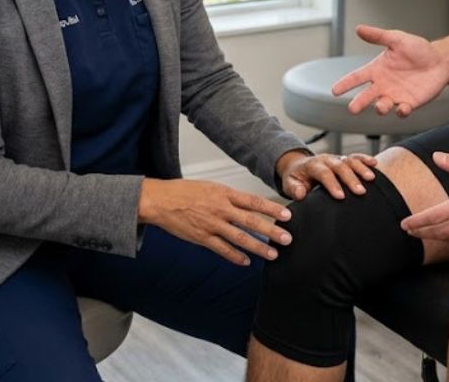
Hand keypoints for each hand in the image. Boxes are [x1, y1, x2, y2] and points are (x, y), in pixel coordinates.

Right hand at [138, 179, 292, 265]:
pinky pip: (222, 249)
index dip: (272, 208)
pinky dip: (235, 256)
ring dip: (258, 247)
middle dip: (271, 231)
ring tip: (272, 254)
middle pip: (251, 221)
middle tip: (287, 238)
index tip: (287, 215)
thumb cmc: (185, 191)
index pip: (254, 201)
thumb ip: (230, 197)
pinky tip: (246, 262)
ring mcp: (212, 225)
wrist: (161, 200)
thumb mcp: (211, 187)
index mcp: (224, 193)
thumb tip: (249, 205)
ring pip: (240, 238)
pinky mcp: (202, 238)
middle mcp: (221, 209)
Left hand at [277, 150, 376, 200]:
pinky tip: (375, 164)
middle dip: (351, 179)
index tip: (341, 196)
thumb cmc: (296, 178)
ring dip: (361, 168)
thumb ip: (294, 188)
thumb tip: (301, 193)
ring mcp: (336, 158)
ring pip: (350, 160)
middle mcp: (326, 159)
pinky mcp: (343, 159)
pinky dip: (365, 159)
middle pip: (340, 166)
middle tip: (360, 192)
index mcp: (312, 165)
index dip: (332, 184)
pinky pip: (355, 157)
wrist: (298, 167)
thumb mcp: (289, 183)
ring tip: (371, 179)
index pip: (324, 173)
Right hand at [331, 24, 448, 116]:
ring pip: (383, 105)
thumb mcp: (397, 39)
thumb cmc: (418, 49)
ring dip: (380, 107)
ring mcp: (396, 96)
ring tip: (379, 106)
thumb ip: (378, 36)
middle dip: (359, 103)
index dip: (346, 83)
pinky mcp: (410, 103)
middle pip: (366, 96)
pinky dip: (401, 111)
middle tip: (352, 109)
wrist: (440, 61)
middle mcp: (383, 85)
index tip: (335, 91)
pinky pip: (402, 111)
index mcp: (377, 70)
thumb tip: (358, 28)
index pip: (357, 77)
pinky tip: (402, 108)